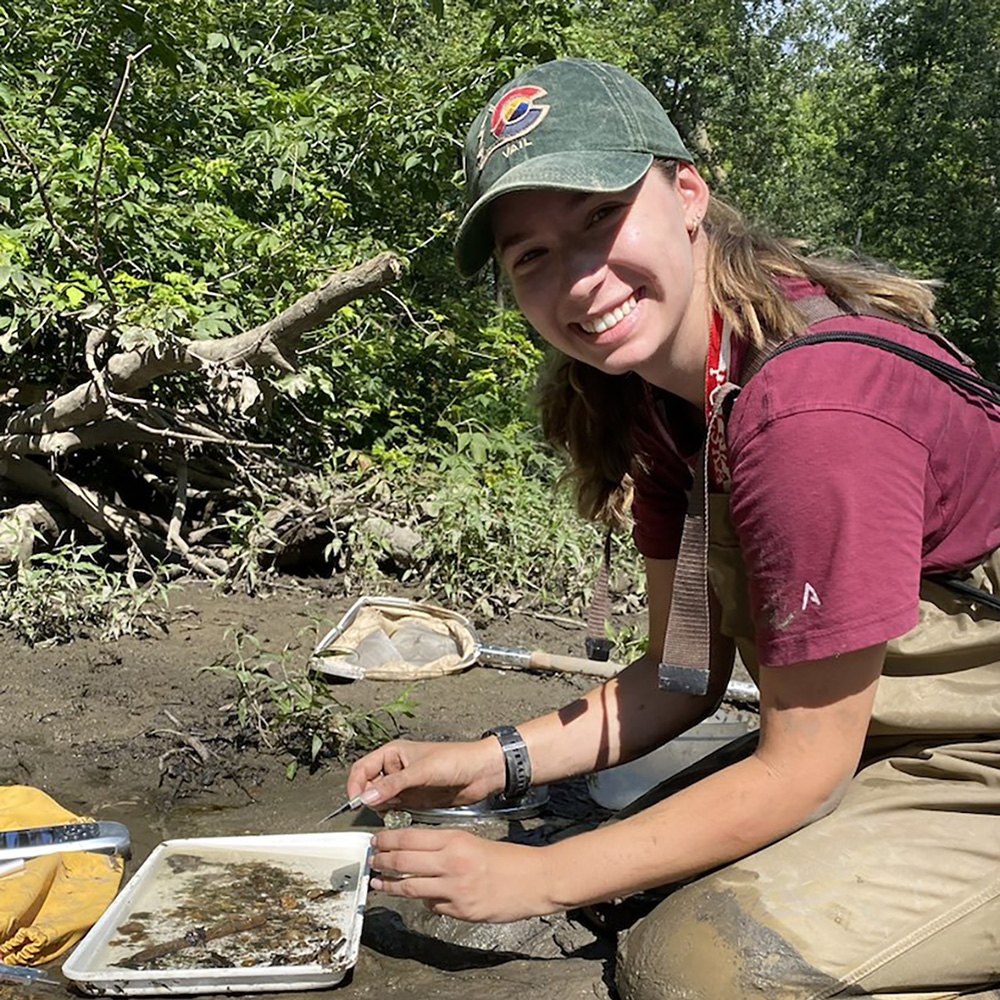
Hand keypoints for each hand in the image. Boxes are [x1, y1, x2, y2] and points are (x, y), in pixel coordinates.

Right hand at [346, 738, 503, 812]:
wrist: (480, 774)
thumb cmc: (455, 760)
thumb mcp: (421, 771)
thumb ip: (393, 785)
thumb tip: (367, 796)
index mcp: (393, 753)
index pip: (363, 768)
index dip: (355, 784)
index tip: (355, 801)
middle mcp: (395, 769)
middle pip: (368, 785)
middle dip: (367, 798)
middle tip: (375, 808)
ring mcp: (403, 785)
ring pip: (379, 799)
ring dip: (379, 807)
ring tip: (390, 811)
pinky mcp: (412, 799)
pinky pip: (393, 809)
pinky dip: (391, 814)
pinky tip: (397, 816)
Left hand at [370, 827, 553, 921]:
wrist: (535, 879)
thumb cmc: (508, 859)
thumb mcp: (473, 841)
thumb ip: (444, 848)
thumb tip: (416, 856)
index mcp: (455, 840)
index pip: (409, 838)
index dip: (387, 840)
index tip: (375, 841)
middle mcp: (452, 863)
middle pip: (403, 862)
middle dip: (381, 861)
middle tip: (370, 860)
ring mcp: (455, 890)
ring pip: (410, 888)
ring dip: (390, 885)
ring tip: (378, 882)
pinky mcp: (461, 911)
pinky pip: (433, 906)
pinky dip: (425, 901)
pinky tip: (422, 897)